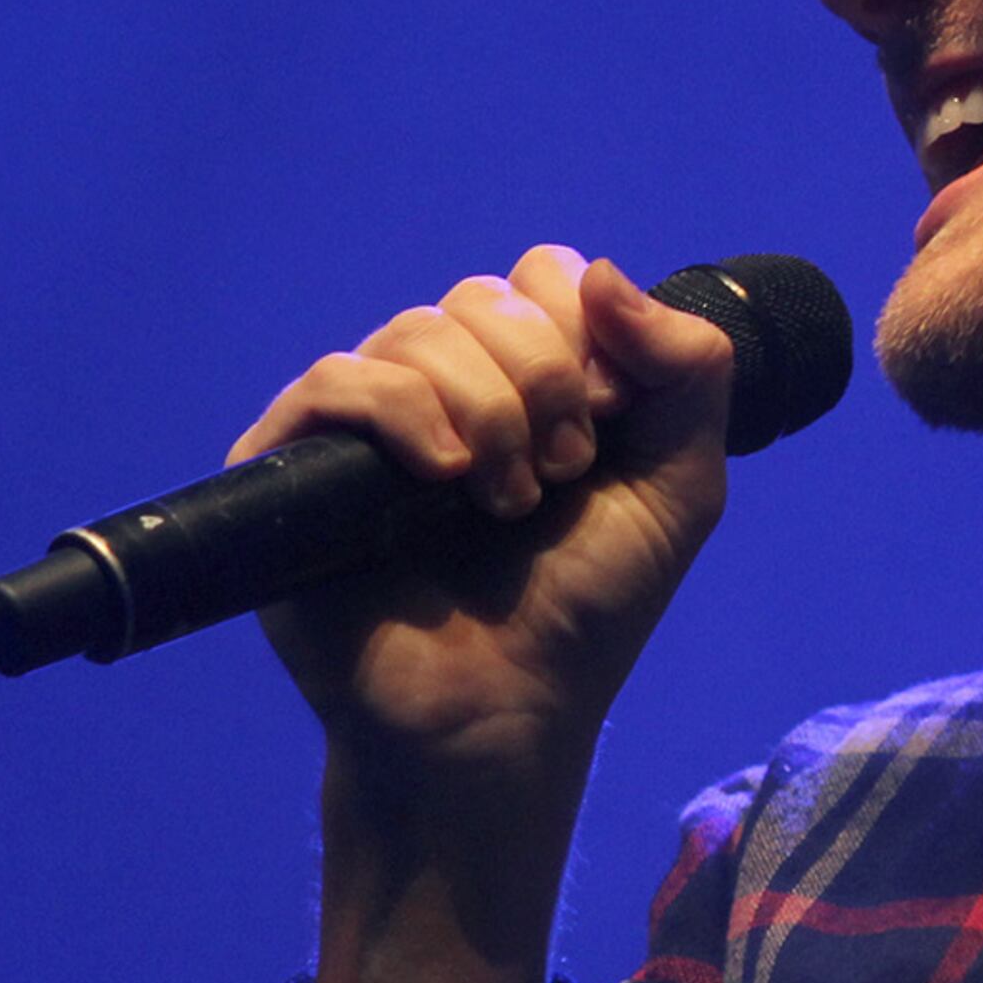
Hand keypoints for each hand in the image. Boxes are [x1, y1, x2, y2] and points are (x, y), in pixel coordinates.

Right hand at [235, 244, 735, 982]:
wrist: (504, 712)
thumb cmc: (585, 611)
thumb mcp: (680, 486)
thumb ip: (689, 370)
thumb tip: (600, 270)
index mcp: (524, 377)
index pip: (545, 276)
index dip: (585, 334)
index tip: (606, 427)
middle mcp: (440, 385)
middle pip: (483, 296)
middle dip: (541, 376)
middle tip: (560, 474)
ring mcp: (365, 423)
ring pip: (415, 331)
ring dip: (485, 411)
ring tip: (505, 502)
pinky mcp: (293, 466)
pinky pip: (338, 380)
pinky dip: (404, 412)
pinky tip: (444, 477)